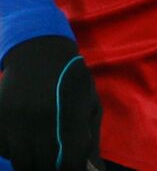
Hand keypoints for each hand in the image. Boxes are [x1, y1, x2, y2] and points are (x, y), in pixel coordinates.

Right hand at [0, 36, 103, 170]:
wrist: (40, 54)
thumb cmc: (72, 81)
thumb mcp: (89, 105)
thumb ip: (90, 140)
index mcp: (69, 116)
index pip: (67, 163)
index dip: (70, 170)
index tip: (71, 168)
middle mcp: (40, 120)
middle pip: (40, 166)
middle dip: (50, 168)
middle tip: (55, 162)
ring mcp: (15, 119)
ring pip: (20, 160)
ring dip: (31, 161)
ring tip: (40, 149)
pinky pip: (3, 148)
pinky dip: (13, 150)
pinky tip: (24, 137)